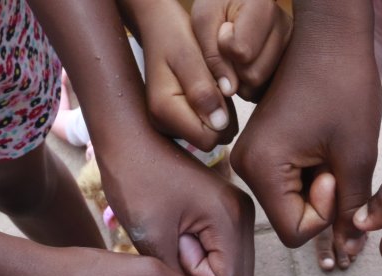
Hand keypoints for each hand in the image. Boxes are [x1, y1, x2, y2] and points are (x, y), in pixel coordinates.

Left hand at [98, 131, 255, 275]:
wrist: (132, 138)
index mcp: (230, 218)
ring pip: (233, 267)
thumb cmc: (136, 181)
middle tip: (174, 243)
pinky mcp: (229, 209)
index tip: (174, 246)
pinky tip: (180, 230)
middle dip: (203, 274)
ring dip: (202, 263)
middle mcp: (244, 215)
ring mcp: (239, 211)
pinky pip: (225, 250)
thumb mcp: (152, 237)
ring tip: (175, 235)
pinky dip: (203, 251)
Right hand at [119, 0, 236, 151]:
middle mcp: (162, 124)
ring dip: (218, 112)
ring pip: (209, 134)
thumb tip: (218, 124)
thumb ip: (203, 90)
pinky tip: (206, 91)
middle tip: (216, 84)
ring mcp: (167, 125)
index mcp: (164, 111)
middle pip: (209, 140)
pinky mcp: (174, 121)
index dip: (222, 119)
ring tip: (209, 85)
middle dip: (221, 117)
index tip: (220, 90)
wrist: (159, 28)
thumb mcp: (190, 57)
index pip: (207, 139)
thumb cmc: (175, 37)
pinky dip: (211, 111)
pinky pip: (204, 126)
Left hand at [191, 0, 292, 101]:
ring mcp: (293, 50)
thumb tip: (230, 90)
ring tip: (239, 55)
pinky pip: (266, 92)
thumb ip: (212, 54)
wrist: (237, 5)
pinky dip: (252, 86)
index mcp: (264, 9)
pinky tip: (248, 65)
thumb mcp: (204, 20)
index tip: (222, 29)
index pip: (241, 52)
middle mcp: (286, 29)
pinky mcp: (292, 67)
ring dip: (241, 79)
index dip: (222, 48)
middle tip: (230, 47)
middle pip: (253, 75)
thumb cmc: (218, 9)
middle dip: (233, 69)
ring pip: (260, 88)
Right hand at [231, 4, 378, 269]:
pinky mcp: (262, 149)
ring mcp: (251, 156)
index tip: (336, 173)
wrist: (331, 38)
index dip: (325, 213)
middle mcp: (245, 165)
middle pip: (291, 220)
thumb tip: (349, 252)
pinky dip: (314, 177)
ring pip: (293, 203)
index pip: (294, 232)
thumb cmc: (344, 86)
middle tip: (338, 158)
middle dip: (323, 201)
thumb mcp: (356, 156)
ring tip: (333, 148)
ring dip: (321, 188)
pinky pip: (290, 184)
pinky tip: (326, 148)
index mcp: (261, 167)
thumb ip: (351, 209)